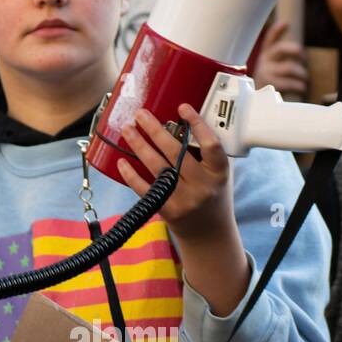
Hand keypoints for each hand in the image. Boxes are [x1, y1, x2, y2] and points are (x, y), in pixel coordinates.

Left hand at [116, 105, 233, 243]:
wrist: (209, 234)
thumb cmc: (211, 195)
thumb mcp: (218, 174)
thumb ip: (205, 153)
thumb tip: (178, 121)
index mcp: (219, 173)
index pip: (211, 145)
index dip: (198, 125)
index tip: (182, 107)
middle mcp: (203, 186)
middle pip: (177, 153)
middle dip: (156, 130)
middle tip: (141, 114)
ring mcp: (185, 200)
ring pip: (158, 168)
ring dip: (140, 146)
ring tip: (128, 129)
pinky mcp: (168, 211)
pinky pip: (146, 189)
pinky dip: (131, 175)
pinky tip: (121, 161)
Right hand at [251, 21, 307, 100]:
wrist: (256, 103)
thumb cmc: (270, 82)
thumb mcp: (272, 66)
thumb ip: (281, 56)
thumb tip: (295, 42)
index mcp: (266, 55)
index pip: (270, 39)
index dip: (277, 31)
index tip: (285, 23)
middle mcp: (264, 61)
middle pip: (280, 49)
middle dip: (295, 50)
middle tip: (304, 56)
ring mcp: (266, 73)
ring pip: (289, 67)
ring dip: (302, 73)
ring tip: (305, 79)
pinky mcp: (270, 85)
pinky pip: (289, 82)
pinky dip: (299, 85)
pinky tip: (302, 88)